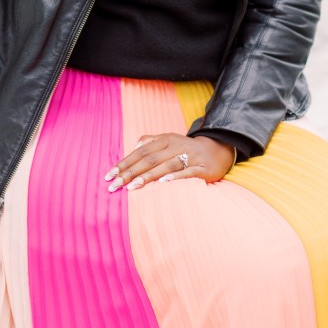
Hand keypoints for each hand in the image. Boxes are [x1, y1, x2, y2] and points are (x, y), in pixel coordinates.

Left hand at [104, 134, 234, 192]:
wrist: (218, 150)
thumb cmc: (187, 149)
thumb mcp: (169, 141)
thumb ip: (151, 142)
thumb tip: (134, 146)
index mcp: (165, 140)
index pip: (140, 152)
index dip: (124, 163)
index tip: (109, 175)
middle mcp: (175, 146)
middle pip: (149, 159)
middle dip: (130, 172)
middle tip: (115, 185)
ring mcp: (188, 157)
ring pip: (165, 166)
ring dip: (148, 176)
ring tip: (133, 187)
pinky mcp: (201, 168)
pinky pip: (186, 173)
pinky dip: (175, 178)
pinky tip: (163, 184)